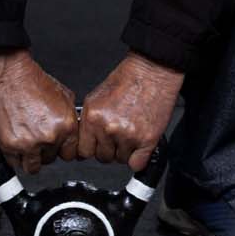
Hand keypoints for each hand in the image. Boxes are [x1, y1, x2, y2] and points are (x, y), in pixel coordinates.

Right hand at [0, 50, 77, 174]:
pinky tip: (15, 141)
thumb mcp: (64, 95)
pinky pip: (15, 163)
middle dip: (45, 151)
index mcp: (66, 125)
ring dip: (30, 158)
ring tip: (27, 143)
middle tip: (37, 137)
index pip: (70, 154)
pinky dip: (14, 156)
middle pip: (51, 159)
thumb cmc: (31, 81)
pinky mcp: (10, 145)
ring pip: (33, 167)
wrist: (8, 75)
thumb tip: (71, 131)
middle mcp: (50, 136)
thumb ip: (69, 118)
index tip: (56, 147)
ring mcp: (30, 143)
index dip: (62, 149)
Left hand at [78, 53, 184, 171]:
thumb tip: (84, 141)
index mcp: (93, 117)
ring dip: (125, 151)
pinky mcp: (147, 140)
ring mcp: (128, 135)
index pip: (83, 151)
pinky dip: (138, 158)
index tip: (96, 146)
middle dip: (109, 149)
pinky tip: (139, 144)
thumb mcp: (96, 98)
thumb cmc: (126, 80)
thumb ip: (88, 121)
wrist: (151, 72)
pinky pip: (137, 164)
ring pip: (120, 160)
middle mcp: (108, 128)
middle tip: (117, 134)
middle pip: (102, 157)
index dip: (91, 148)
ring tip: (130, 132)